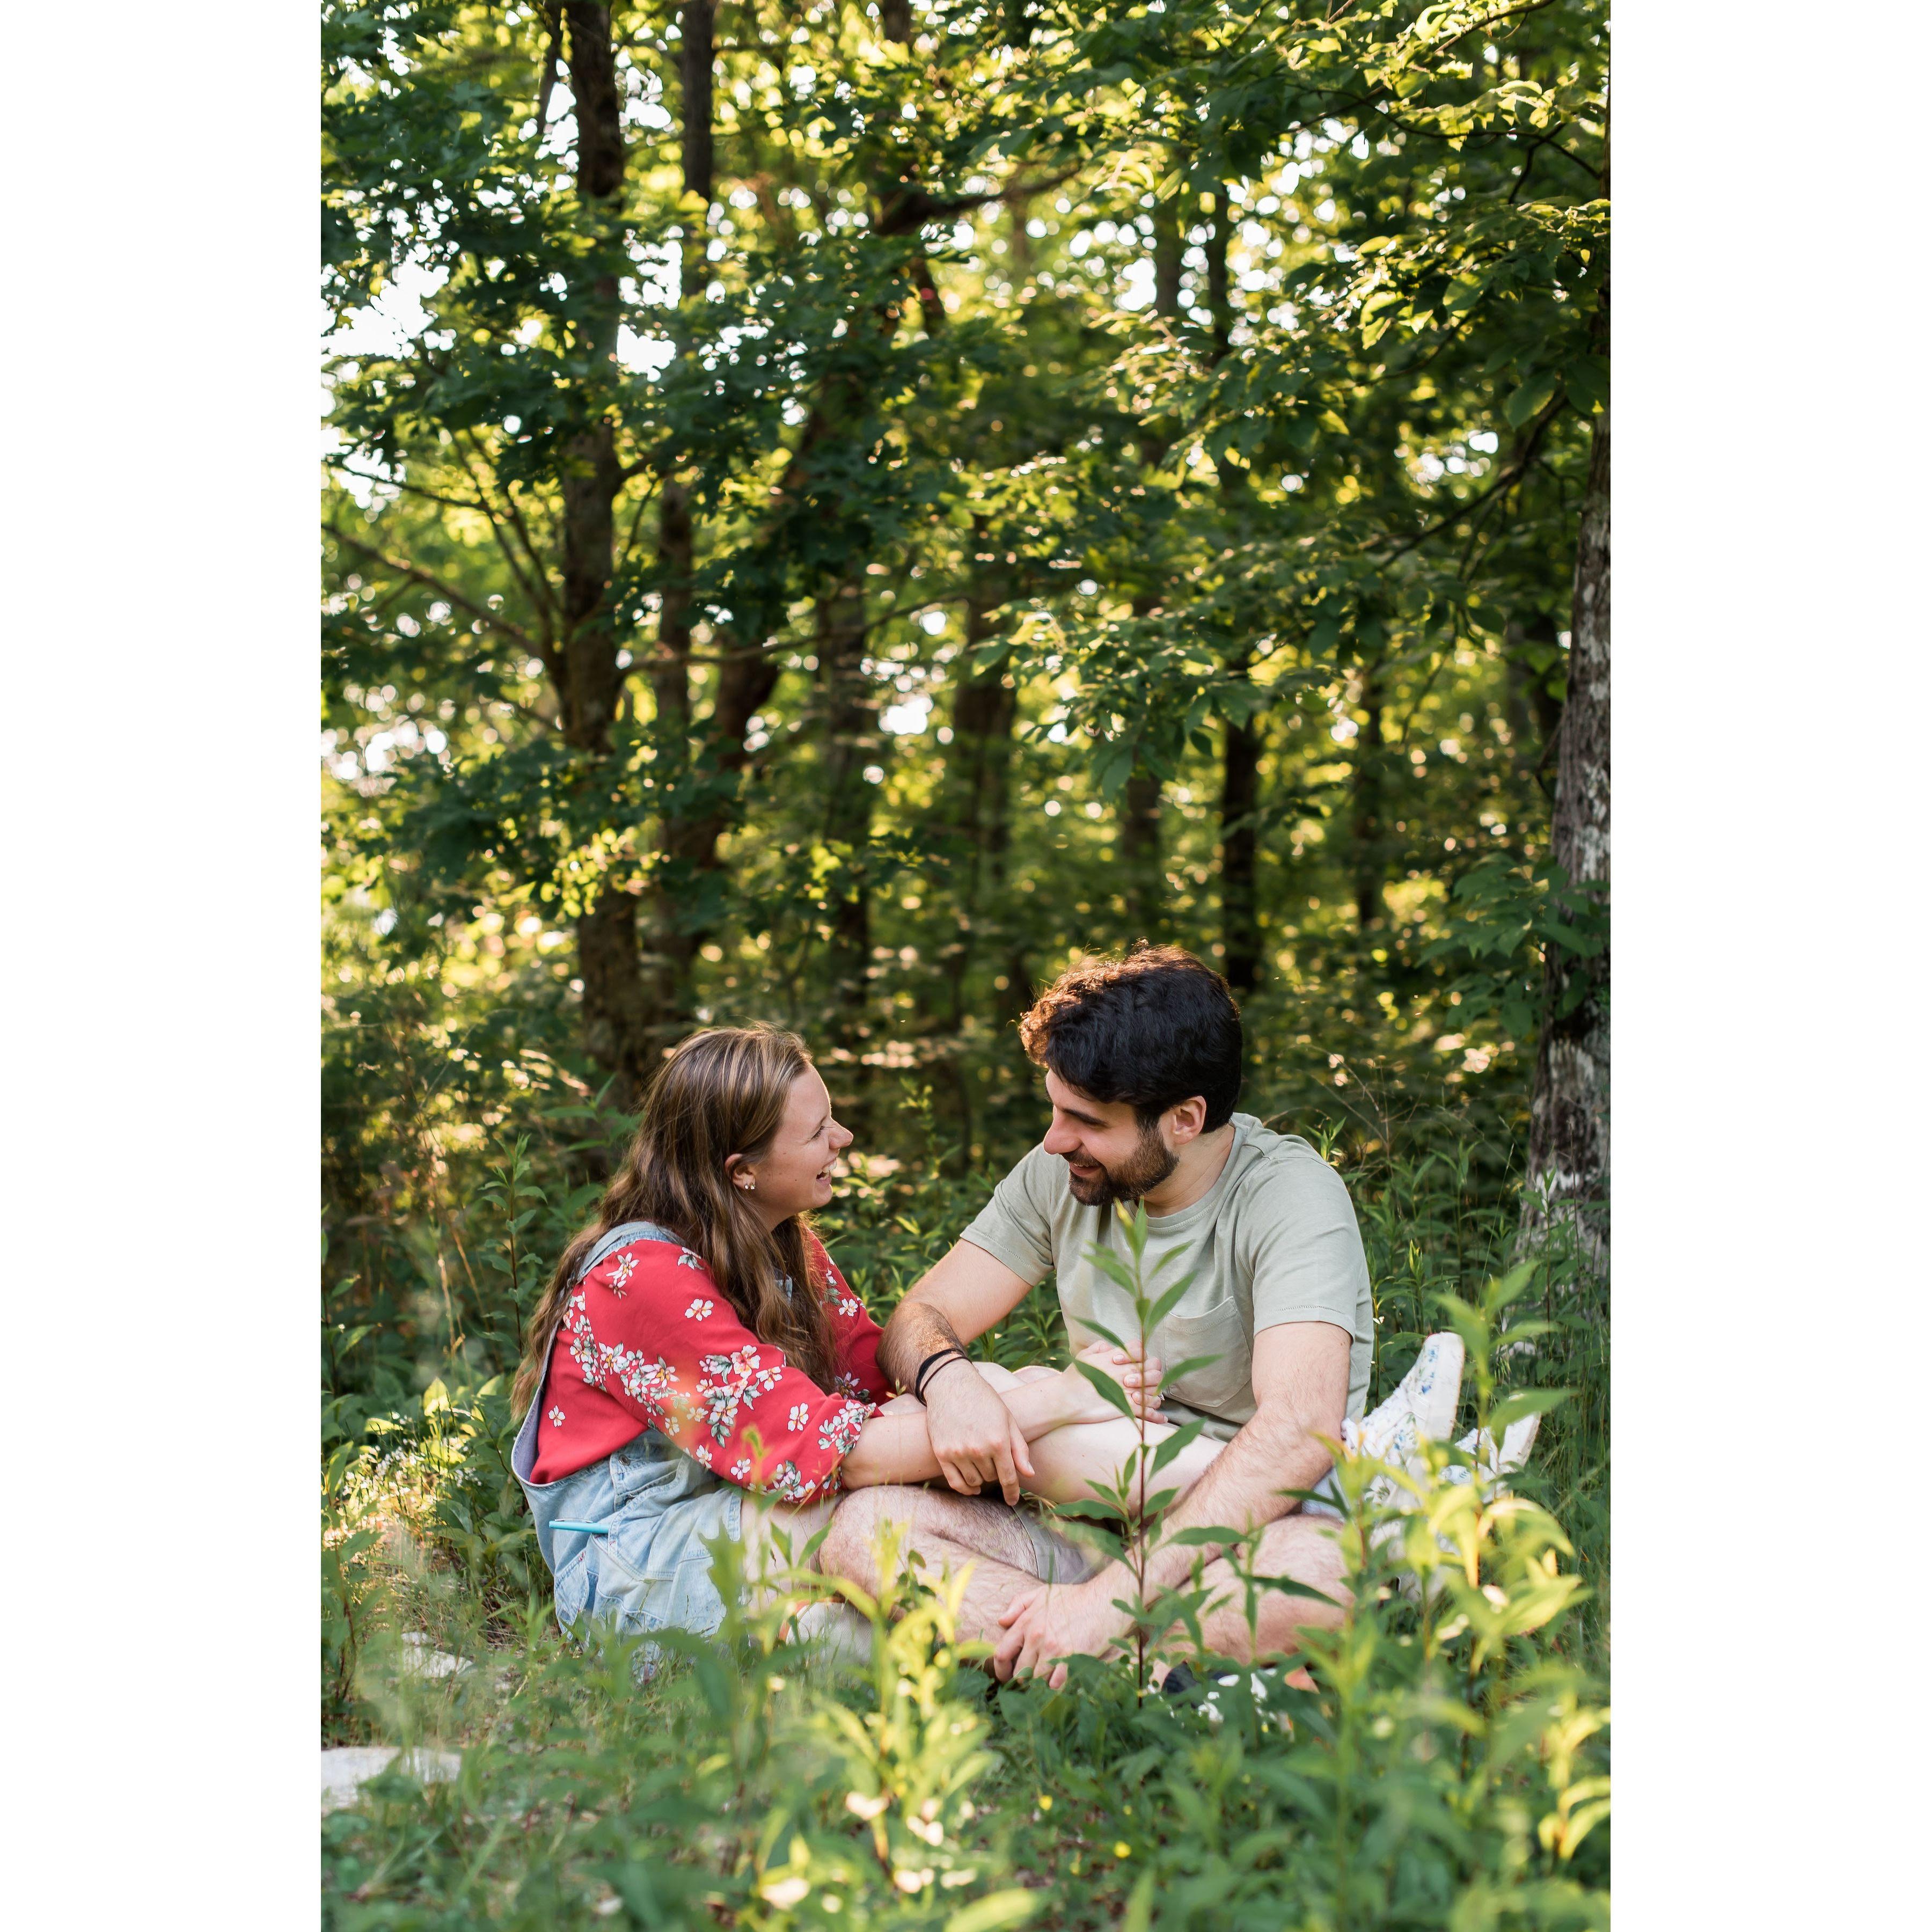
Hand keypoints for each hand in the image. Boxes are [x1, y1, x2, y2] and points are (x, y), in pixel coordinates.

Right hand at [922, 1355, 1034, 1503]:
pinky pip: (955, 1482)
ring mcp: (958, 1452)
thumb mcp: (1008, 1419)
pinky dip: (965, 1488)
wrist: (951, 1385)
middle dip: (996, 1472)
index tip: (1012, 1500)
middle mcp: (978, 1449)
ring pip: (974, 1482)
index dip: (1012, 1492)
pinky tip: (972, 1486)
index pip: (1009, 1478)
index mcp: (998, 1441)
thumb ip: (1019, 1448)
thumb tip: (1029, 1474)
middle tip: (994, 1458)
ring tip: (982, 1464)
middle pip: (992, 1478)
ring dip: (981, 1478)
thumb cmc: (984, 1400)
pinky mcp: (942, 1453)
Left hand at [993, 1575, 1135, 1688]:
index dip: (1001, 1669)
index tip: (1005, 1677)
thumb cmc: (1075, 1598)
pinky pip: (1055, 1684)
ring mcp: (1053, 1649)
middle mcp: (1036, 1637)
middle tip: (1032, 1680)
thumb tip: (1001, 1621)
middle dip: (1024, 1679)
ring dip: (1041, 1683)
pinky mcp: (1070, 1659)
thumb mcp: (1043, 1593)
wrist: (1104, 1601)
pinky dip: (1057, 1686)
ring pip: (1036, 1681)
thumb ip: (1019, 1604)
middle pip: (1019, 1672)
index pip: (1002, 1653)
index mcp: (1027, 1622)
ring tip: (1049, 1678)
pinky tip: (1062, 1678)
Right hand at [1061, 1341, 1165, 1426]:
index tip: (1134, 1361)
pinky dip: (1156, 1415)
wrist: (1064, 1400)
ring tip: (1152, 1396)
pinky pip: (1148, 1410)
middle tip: (1146, 1379)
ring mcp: (1126, 1390)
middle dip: (1153, 1372)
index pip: (1138, 1348)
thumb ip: (1099, 1348)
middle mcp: (1124, 1372)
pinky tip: (1161, 1417)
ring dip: (1156, 1392)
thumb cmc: (1072, 1378)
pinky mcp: (1126, 1408)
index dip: (1140, 1353)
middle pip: (1152, 1367)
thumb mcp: (1084, 1356)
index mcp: (1114, 1358)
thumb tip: (1111, 1348)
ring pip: (1154, 1388)